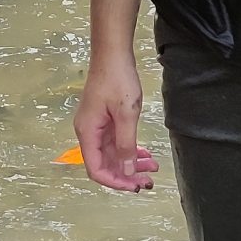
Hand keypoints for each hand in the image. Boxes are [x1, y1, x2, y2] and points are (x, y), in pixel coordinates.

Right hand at [73, 54, 158, 193]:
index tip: (134, 186)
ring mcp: (97, 126)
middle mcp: (89, 132)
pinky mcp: (105, 120)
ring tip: (152, 168)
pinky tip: (146, 154)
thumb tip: (126, 170)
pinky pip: (117, 142)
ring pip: (113, 154)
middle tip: (148, 181)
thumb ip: (126, 144)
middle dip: (126, 175)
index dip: (114, 182)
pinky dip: (130, 150)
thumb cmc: (117, 80)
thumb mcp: (126, 114)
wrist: (113, 54)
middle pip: (105, 164)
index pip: (96, 169)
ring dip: (131, 163)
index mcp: (88, 133)